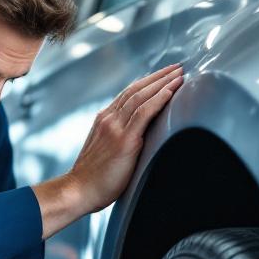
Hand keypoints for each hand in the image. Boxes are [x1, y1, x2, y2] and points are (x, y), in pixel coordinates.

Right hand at [73, 63, 182, 213]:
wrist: (78, 191)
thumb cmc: (93, 179)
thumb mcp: (104, 151)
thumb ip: (117, 139)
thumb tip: (137, 139)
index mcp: (103, 120)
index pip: (128, 94)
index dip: (147, 82)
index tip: (163, 75)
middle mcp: (108, 119)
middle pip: (137, 90)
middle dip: (159, 76)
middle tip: (177, 67)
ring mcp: (115, 128)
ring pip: (142, 96)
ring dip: (163, 83)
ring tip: (179, 75)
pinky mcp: (124, 140)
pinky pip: (144, 113)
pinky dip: (159, 99)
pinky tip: (171, 91)